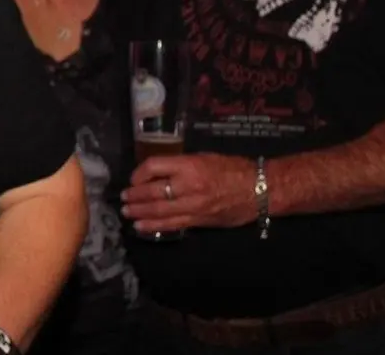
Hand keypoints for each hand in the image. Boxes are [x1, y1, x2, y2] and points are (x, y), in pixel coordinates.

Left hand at [121, 153, 258, 233]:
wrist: (261, 189)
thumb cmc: (233, 168)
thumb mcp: (204, 157)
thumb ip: (180, 165)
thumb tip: (156, 173)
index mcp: (189, 166)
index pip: (154, 167)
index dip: (139, 173)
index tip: (133, 178)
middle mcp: (189, 186)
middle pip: (152, 192)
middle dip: (134, 196)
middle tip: (123, 198)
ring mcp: (194, 206)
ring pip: (159, 211)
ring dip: (140, 212)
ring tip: (126, 212)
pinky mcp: (199, 221)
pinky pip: (173, 225)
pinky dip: (154, 226)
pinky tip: (141, 227)